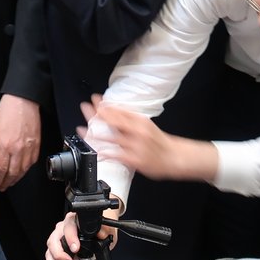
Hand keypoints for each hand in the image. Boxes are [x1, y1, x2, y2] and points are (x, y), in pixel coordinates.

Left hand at [0, 94, 40, 190]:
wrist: (23, 101)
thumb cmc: (6, 112)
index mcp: (5, 146)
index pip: (1, 170)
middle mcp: (18, 150)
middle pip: (13, 174)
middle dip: (7, 183)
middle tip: (2, 187)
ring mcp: (29, 148)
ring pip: (23, 170)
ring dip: (16, 178)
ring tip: (10, 182)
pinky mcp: (36, 145)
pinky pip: (32, 162)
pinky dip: (26, 169)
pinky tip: (21, 171)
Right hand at [45, 212, 114, 259]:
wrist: (98, 232)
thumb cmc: (99, 228)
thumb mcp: (106, 229)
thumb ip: (104, 230)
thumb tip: (102, 234)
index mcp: (73, 220)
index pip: (68, 226)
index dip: (70, 237)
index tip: (75, 248)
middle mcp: (62, 228)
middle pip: (54, 240)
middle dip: (59, 254)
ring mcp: (58, 239)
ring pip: (50, 251)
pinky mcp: (56, 250)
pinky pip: (50, 259)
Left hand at [82, 95, 217, 182]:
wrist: (174, 157)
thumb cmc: (158, 142)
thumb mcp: (146, 125)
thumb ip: (130, 119)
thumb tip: (113, 111)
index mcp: (140, 121)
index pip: (120, 110)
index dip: (105, 105)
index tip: (94, 99)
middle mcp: (138, 132)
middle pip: (115, 121)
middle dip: (98, 114)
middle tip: (86, 107)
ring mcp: (136, 146)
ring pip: (114, 138)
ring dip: (98, 133)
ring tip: (85, 129)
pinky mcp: (135, 159)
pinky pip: (118, 156)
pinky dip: (107, 153)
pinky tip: (98, 151)